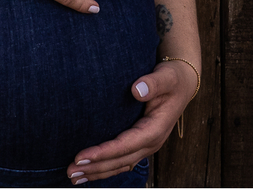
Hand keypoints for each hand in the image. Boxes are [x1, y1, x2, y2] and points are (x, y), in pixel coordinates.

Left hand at [65, 59, 197, 183]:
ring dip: (97, 172)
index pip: (125, 146)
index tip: (81, 156)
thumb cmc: (172, 79)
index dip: (103, 153)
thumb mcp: (167, 77)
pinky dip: (104, 168)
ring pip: (119, 165)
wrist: (182, 84)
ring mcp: (146, 146)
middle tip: (70, 170)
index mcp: (155, 130)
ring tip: (73, 176)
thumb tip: (136, 90)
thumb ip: (153, 83)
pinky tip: (88, 171)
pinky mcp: (140, 144)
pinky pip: (121, 161)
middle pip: (120, 161)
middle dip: (94, 167)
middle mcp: (151, 143)